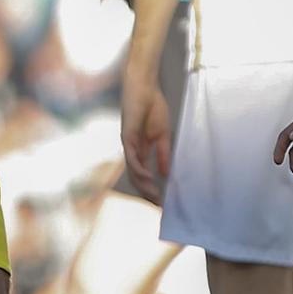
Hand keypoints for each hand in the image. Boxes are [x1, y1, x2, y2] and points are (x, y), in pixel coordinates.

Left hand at [120, 74, 170, 200]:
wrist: (145, 88)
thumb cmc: (153, 107)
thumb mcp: (163, 135)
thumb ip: (163, 154)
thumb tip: (165, 174)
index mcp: (141, 149)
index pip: (144, 173)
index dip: (151, 187)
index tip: (161, 200)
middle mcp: (132, 150)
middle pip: (137, 176)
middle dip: (147, 192)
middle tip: (158, 205)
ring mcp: (129, 144)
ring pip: (133, 170)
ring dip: (143, 184)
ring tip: (154, 196)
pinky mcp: (127, 136)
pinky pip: (132, 156)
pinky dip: (138, 168)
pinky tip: (147, 177)